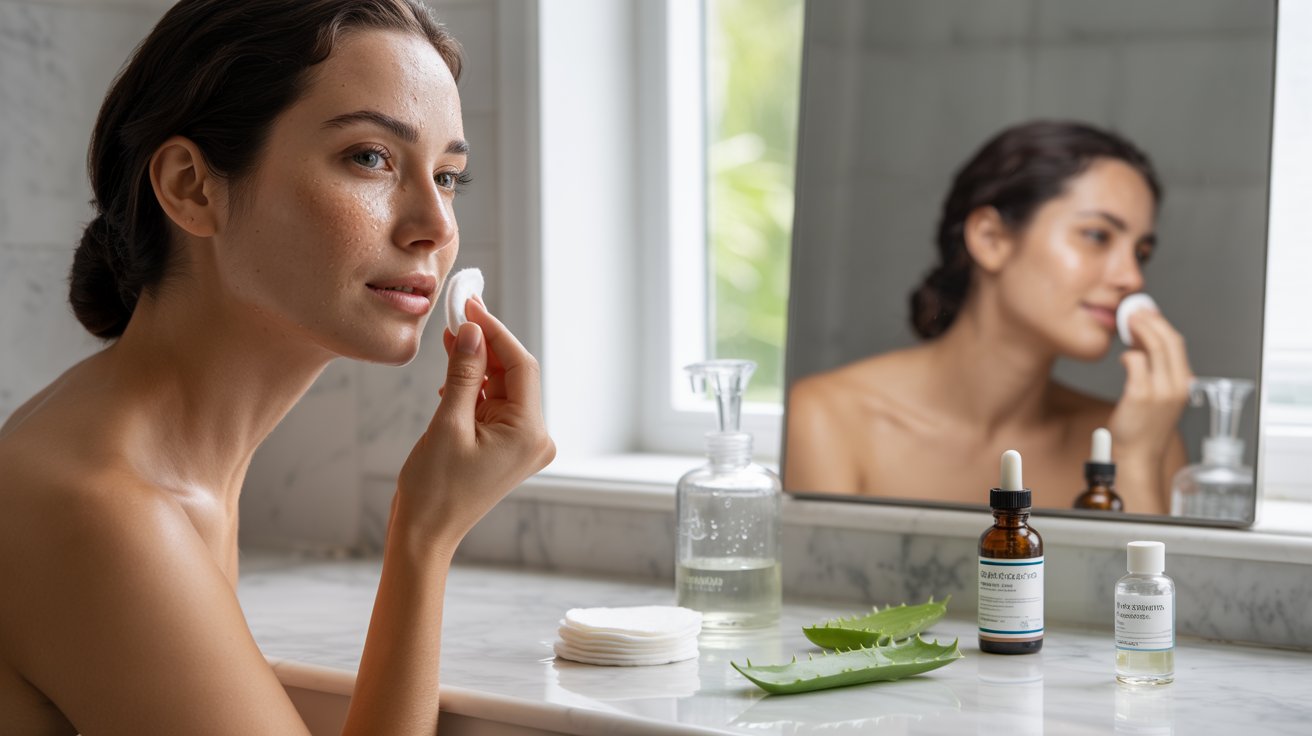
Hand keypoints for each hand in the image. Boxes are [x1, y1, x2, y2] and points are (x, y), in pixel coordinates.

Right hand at [394, 298, 554, 551]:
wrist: (424, 534)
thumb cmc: (434, 488)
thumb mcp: (448, 423)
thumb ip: (464, 374)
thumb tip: (472, 331)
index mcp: (530, 433)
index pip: (520, 366)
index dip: (495, 332)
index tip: (471, 305)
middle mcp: (534, 437)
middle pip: (514, 374)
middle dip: (486, 344)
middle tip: (459, 314)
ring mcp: (522, 444)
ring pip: (502, 388)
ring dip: (477, 364)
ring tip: (450, 337)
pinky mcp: (505, 447)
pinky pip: (493, 406)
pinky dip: (474, 387)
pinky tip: (453, 372)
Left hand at [1108, 308, 1191, 464]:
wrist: (1138, 456)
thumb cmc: (1143, 428)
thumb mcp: (1159, 396)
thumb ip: (1157, 371)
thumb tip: (1144, 344)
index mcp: (1184, 384)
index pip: (1177, 344)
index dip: (1162, 324)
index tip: (1148, 313)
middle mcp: (1177, 386)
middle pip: (1169, 341)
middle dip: (1151, 321)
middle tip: (1134, 311)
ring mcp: (1160, 391)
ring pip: (1154, 348)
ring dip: (1139, 330)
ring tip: (1127, 323)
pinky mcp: (1141, 396)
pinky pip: (1135, 363)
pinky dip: (1128, 355)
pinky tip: (1123, 357)